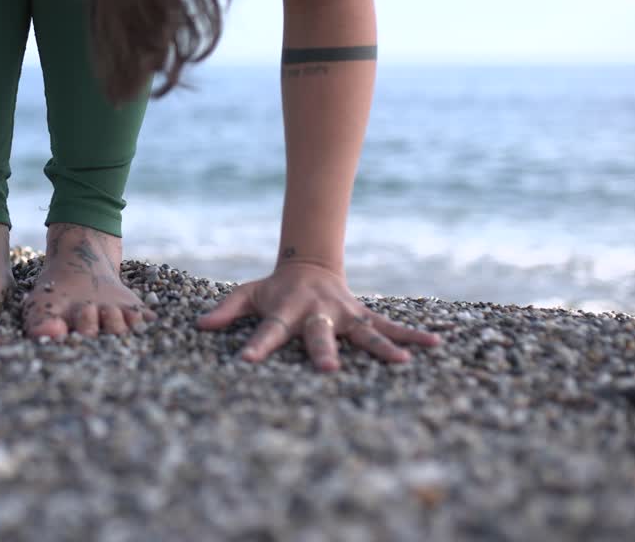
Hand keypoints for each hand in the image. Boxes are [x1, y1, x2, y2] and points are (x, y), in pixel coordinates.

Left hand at [196, 261, 440, 370]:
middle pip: (319, 334)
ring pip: (363, 331)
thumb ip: (225, 310)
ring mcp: (343, 315)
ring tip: (402, 362)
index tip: (247, 361)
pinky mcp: (362, 316)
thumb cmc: (273, 290)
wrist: (308, 265)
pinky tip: (435, 344)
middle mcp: (317, 314)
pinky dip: (412, 334)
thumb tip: (199, 325)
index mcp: (286, 310)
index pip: (268, 330)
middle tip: (328, 369)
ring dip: (382, 346)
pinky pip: (389, 325)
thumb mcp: (247, 294)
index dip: (258, 345)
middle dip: (323, 351)